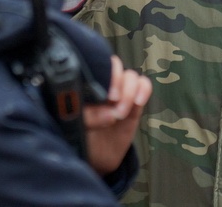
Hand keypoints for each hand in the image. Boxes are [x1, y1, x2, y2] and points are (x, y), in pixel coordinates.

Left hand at [84, 56, 151, 175]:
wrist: (95, 157)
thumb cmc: (82, 138)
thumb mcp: (78, 127)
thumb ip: (90, 118)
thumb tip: (111, 114)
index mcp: (85, 84)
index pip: (96, 64)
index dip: (104, 75)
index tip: (104, 94)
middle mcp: (103, 84)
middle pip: (115, 66)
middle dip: (117, 84)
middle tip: (113, 102)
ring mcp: (120, 92)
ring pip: (131, 76)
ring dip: (129, 93)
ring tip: (121, 114)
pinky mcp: (134, 103)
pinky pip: (144, 85)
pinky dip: (144, 89)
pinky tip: (139, 102)